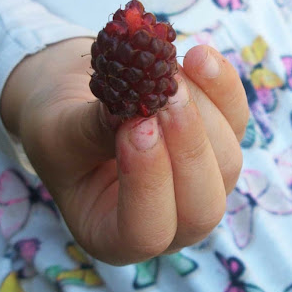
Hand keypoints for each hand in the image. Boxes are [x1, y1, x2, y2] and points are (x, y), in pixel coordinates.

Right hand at [0, 37, 248, 264]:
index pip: (146, 233)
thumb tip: (138, 109)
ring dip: (202, 111)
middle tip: (164, 96)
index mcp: (115, 235)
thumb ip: (92, 130)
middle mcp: (167, 221)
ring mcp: (199, 184)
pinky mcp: (218, 142)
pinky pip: (236, 119)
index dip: (149, 184)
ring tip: (166, 71)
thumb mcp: (55, 133)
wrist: (73, 100)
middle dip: (188, 148)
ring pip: (227, 162)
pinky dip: (222, 87)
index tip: (135, 127)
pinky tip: (200, 56)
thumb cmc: (55, 127)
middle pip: (202, 206)